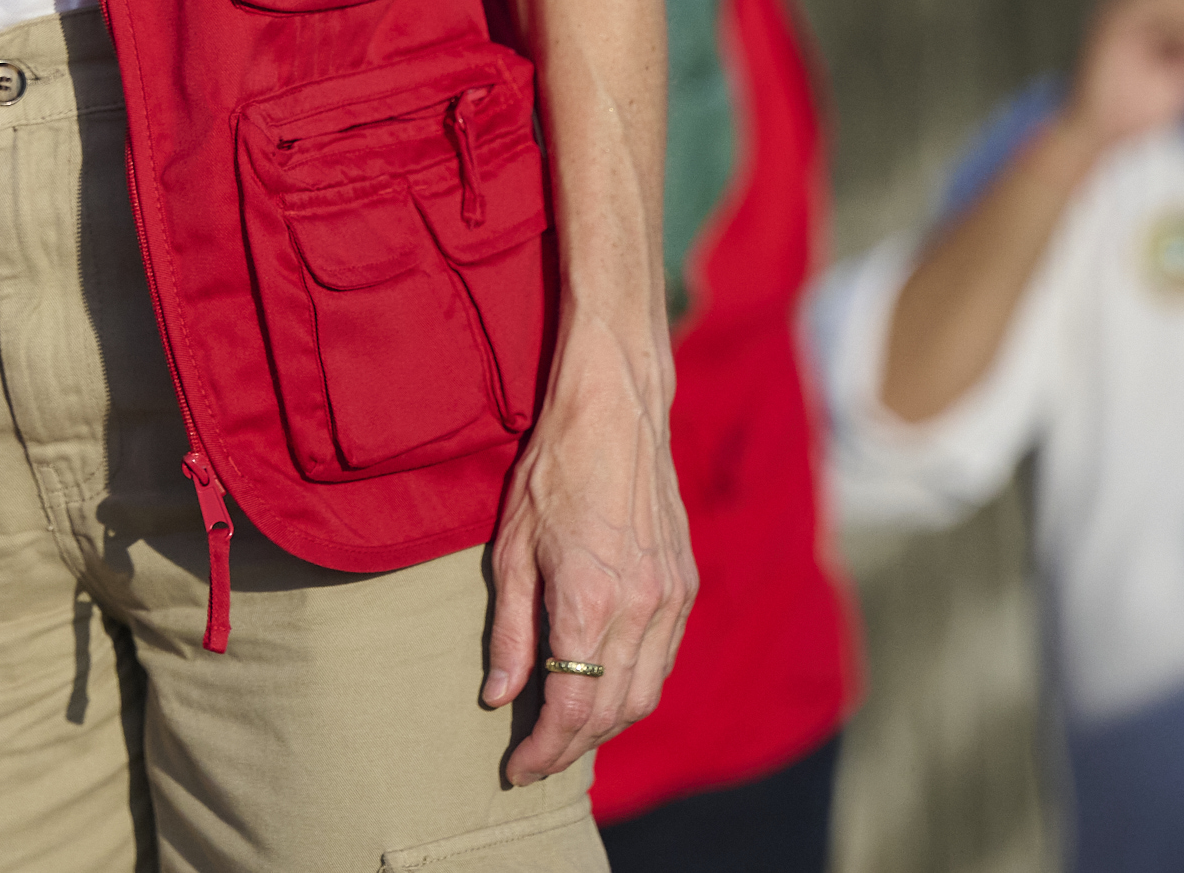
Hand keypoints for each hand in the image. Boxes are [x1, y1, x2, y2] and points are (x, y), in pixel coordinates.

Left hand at [481, 312, 694, 785]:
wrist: (616, 414)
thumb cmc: (551, 472)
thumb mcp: (509, 549)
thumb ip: (507, 630)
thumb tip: (499, 697)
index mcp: (589, 602)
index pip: (572, 707)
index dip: (544, 751)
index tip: (516, 770)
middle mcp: (641, 610)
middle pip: (613, 714)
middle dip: (572, 749)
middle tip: (535, 761)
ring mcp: (671, 600)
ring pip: (646, 695)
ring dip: (606, 727)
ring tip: (565, 735)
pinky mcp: (684, 587)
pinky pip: (663, 661)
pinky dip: (634, 690)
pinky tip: (603, 689)